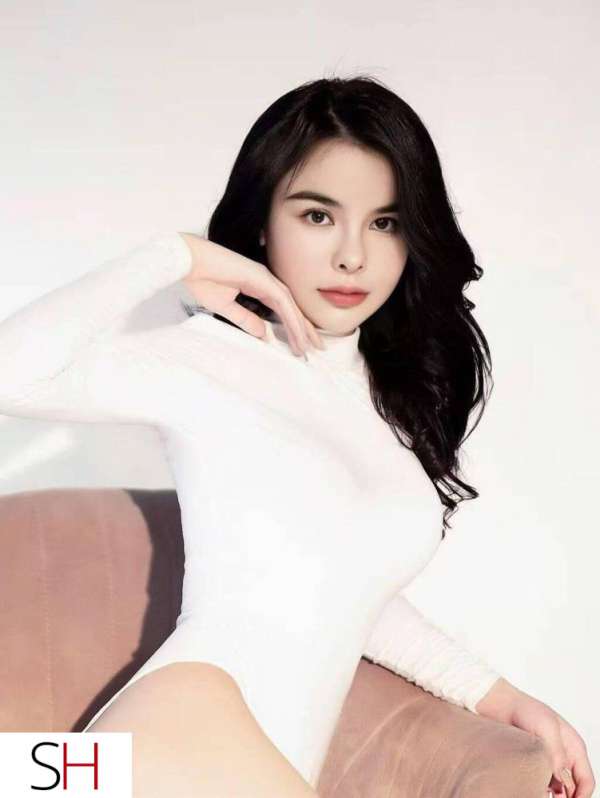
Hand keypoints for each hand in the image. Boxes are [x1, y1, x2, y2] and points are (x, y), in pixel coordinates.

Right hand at [178, 232, 323, 357]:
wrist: (189, 261)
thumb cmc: (202, 279)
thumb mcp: (226, 307)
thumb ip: (246, 319)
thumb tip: (263, 334)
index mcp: (259, 285)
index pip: (283, 309)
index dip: (294, 326)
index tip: (302, 343)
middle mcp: (266, 281)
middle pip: (292, 308)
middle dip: (305, 328)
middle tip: (317, 347)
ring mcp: (265, 278)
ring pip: (290, 307)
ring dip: (301, 327)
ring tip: (309, 347)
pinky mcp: (261, 279)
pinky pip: (282, 303)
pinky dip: (292, 320)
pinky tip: (298, 335)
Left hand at [476, 679, 594, 797]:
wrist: (500, 706)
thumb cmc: (525, 709)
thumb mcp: (547, 727)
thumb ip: (557, 754)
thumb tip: (560, 779)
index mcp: (574, 748)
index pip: (586, 781)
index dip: (581, 796)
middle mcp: (563, 758)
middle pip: (572, 789)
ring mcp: (548, 763)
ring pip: (556, 790)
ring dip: (551, 796)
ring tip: (538, 794)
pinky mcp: (532, 765)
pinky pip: (540, 784)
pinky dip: (537, 790)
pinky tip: (530, 790)